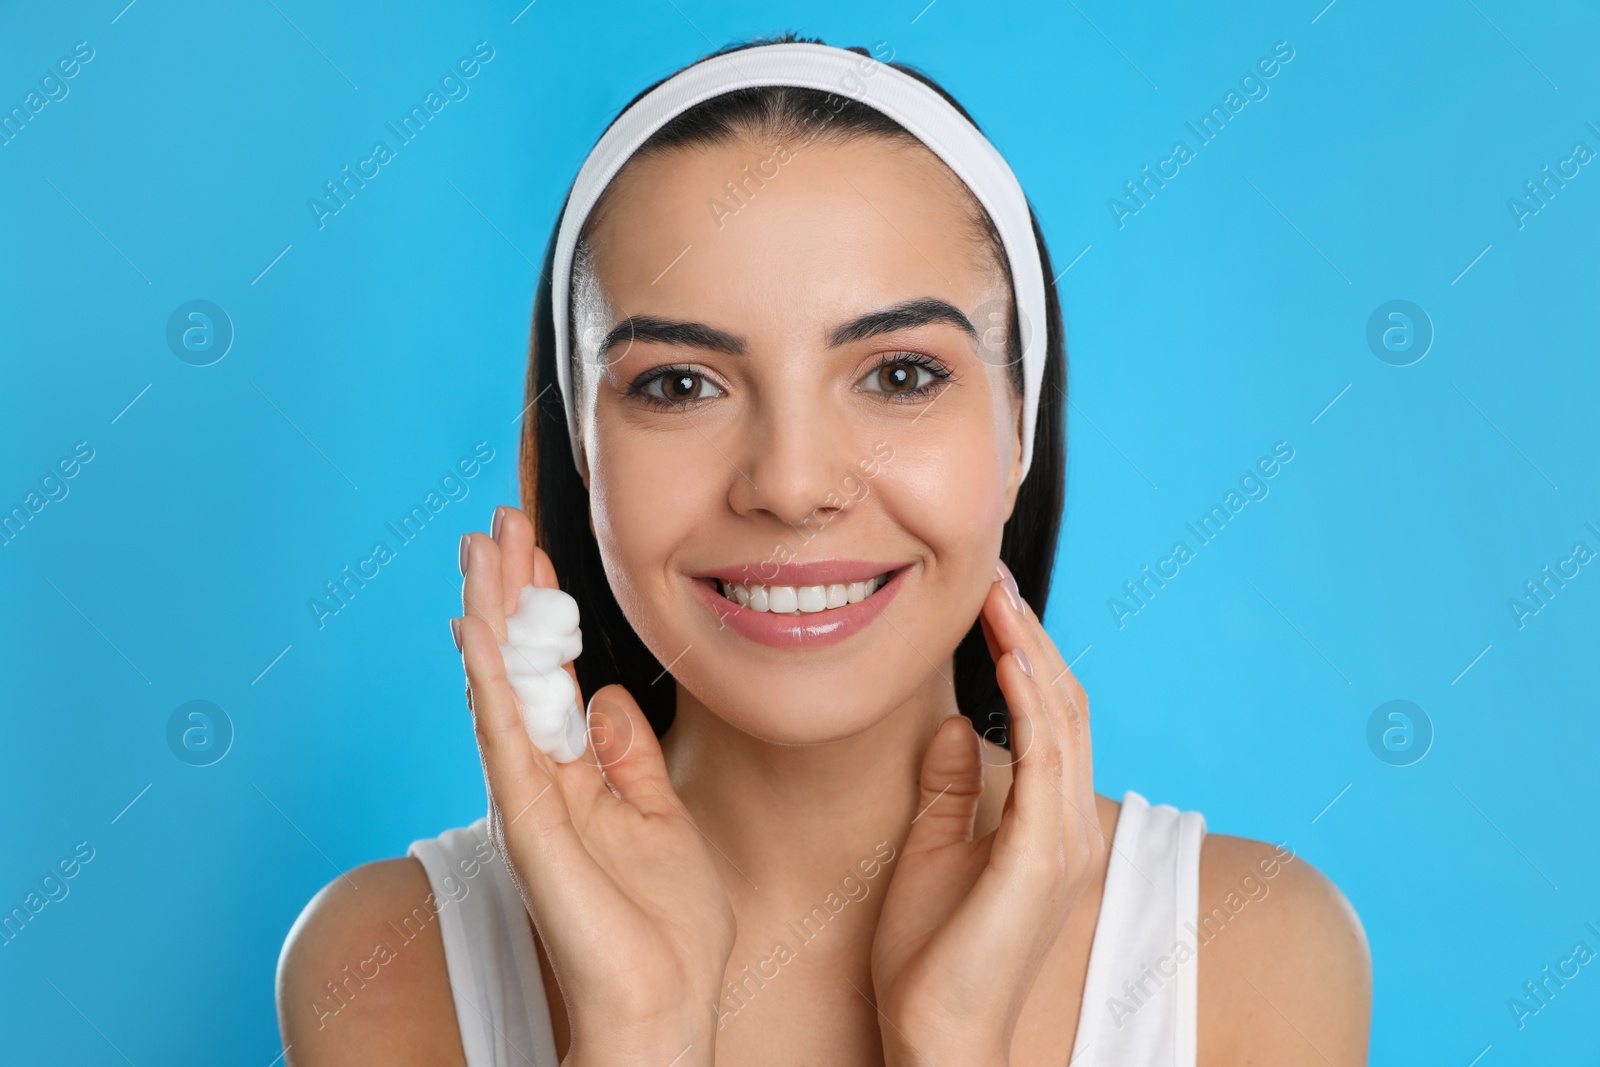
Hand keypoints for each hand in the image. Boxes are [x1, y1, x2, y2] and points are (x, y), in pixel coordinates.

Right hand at [454, 505, 735, 1064]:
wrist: (665, 999)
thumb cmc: (666, 925)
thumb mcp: (659, 812)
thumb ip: (628, 755)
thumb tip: (603, 698)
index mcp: (574, 774)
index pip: (548, 671)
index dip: (541, 608)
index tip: (536, 546)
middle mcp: (541, 778)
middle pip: (516, 665)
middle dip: (508, 591)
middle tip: (498, 521)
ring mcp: (530, 798)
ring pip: (499, 687)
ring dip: (489, 613)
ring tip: (481, 547)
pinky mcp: (529, 821)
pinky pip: (504, 738)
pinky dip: (488, 681)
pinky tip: (474, 629)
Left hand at [869, 561, 1102, 1066]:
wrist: (937, 1034)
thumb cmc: (931, 956)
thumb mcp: (935, 848)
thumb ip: (953, 787)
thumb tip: (951, 725)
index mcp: (1050, 823)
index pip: (1047, 716)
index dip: (1024, 651)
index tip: (990, 598)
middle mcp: (1071, 825)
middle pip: (1061, 704)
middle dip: (1029, 632)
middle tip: (994, 572)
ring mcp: (1066, 840)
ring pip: (1061, 718)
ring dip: (1030, 648)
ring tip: (997, 592)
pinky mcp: (1044, 857)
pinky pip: (1046, 760)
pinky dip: (1030, 700)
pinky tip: (1009, 655)